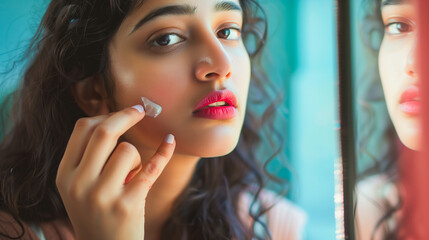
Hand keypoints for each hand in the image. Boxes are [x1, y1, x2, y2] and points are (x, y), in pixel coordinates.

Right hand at [56, 105, 175, 239]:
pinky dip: (164, 152)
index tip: (123, 112)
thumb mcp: (78, 188)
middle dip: (126, 115)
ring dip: (137, 157)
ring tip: (132, 176)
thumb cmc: (96, 214)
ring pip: (129, 150)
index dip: (106, 114)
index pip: (82, 129)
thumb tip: (114, 117)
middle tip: (142, 110)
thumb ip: (88, 157)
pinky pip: (151, 168)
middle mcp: (80, 184)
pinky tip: (170, 141)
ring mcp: (103, 196)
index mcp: (65, 175)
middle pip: (105, 132)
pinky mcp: (128, 205)